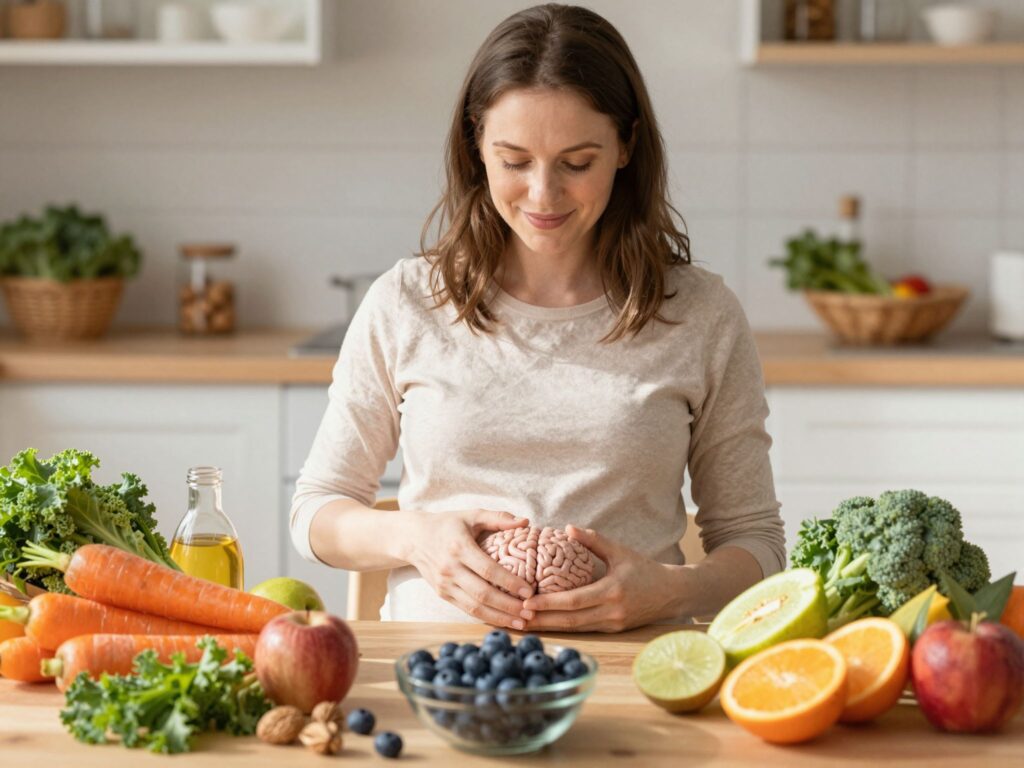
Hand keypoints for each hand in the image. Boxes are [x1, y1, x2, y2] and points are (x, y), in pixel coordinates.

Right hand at [406, 509, 532, 629]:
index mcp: (460, 547)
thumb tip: (525, 521)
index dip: (510, 583)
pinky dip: (485, 617)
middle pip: (483, 594)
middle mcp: (450, 569)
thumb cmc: (448, 524)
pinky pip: (466, 610)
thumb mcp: (472, 515)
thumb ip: (498, 518)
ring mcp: (445, 584)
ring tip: (521, 623)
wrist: (414, 538)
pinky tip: (502, 620)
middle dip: (508, 606)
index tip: (529, 591)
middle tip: (530, 613)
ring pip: (474, 607)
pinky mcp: (442, 594)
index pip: (488, 570)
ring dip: (499, 617)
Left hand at [521, 525, 686, 631]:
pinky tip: (546, 624)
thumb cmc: (645, 569)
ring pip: (574, 629)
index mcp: (612, 591)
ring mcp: (612, 625)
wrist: (673, 593)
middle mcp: (611, 613)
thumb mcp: (620, 551)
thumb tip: (567, 528)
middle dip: (541, 620)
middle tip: (515, 616)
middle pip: (570, 621)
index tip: (526, 601)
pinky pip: (583, 630)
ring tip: (524, 623)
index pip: (574, 601)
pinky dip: (563, 628)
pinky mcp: (612, 631)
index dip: (548, 604)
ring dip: (548, 627)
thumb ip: (593, 540)